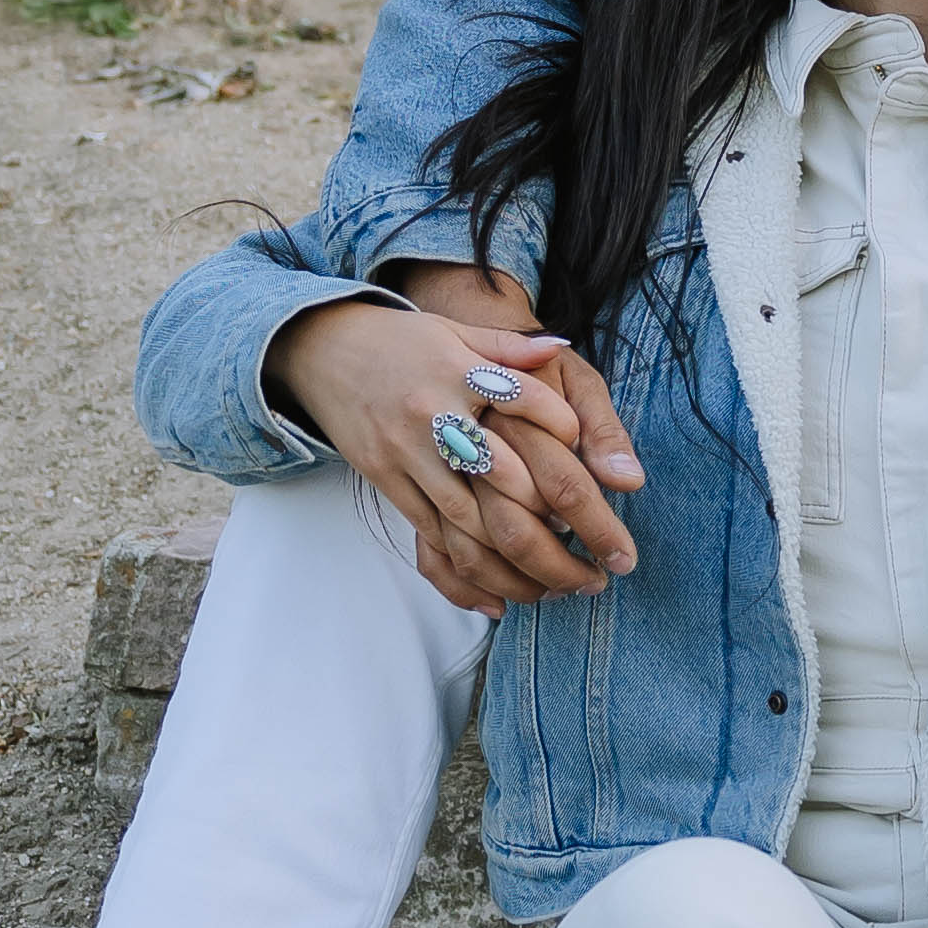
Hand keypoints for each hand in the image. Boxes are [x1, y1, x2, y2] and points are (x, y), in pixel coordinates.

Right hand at [271, 291, 640, 608]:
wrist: (323, 350)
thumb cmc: (402, 341)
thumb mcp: (457, 331)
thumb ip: (511, 346)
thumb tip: (563, 348)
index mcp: (458, 370)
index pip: (525, 400)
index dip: (566, 430)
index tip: (596, 466)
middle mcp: (433, 414)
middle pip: (507, 478)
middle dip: (559, 523)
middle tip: (604, 558)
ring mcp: (407, 453)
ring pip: (471, 523)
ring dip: (522, 564)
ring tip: (565, 588)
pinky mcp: (387, 482)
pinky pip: (431, 536)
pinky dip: (469, 571)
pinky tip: (505, 595)